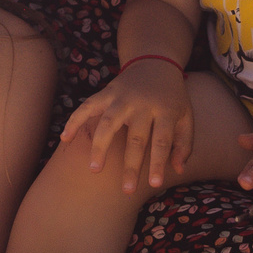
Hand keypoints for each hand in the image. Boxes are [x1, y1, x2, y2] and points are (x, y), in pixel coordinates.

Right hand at [61, 62, 194, 192]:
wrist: (155, 62)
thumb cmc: (172, 96)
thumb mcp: (186, 116)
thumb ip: (184, 143)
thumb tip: (177, 171)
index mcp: (165, 110)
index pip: (162, 140)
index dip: (158, 162)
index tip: (154, 184)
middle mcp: (142, 104)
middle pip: (136, 138)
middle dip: (131, 166)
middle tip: (127, 191)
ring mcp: (122, 97)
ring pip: (108, 123)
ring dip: (100, 146)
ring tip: (94, 169)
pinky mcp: (107, 93)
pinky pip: (87, 107)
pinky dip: (75, 120)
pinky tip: (65, 138)